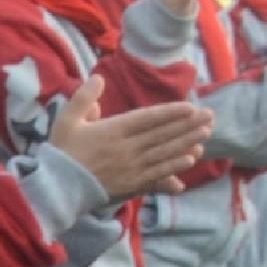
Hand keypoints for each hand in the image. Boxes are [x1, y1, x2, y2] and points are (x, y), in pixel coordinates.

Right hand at [44, 75, 211, 201]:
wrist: (56, 188)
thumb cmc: (62, 152)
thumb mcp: (66, 120)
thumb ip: (83, 98)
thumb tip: (99, 78)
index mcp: (112, 131)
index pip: (148, 119)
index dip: (171, 113)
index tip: (190, 108)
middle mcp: (127, 149)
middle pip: (163, 135)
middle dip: (188, 125)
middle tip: (210, 116)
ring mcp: (131, 168)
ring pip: (165, 153)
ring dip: (187, 143)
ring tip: (205, 134)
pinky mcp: (132, 184)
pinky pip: (158, 174)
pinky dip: (175, 167)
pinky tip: (189, 160)